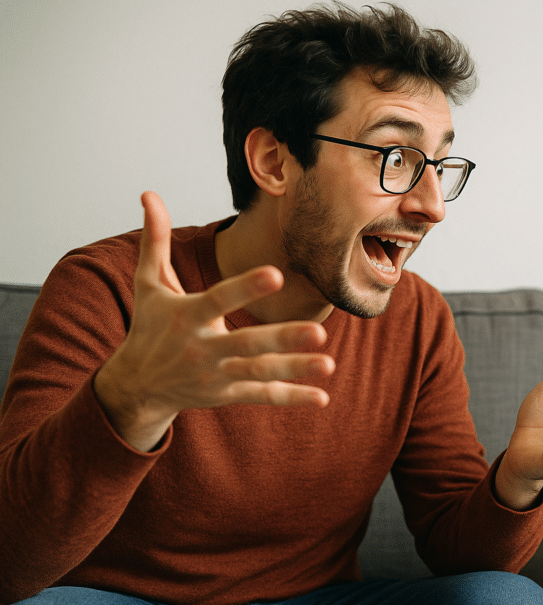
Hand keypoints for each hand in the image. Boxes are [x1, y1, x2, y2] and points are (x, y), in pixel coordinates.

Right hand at [93, 191, 335, 451]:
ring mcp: (216, 374)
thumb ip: (157, 240)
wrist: (137, 385)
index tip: (276, 273)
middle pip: (247, 343)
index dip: (246, 288)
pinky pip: (262, 396)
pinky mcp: (227, 394)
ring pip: (260, 372)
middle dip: (282, 339)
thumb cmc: (149, 327)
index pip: (218, 300)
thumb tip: (149, 194)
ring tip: (329, 363)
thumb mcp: (149, 284)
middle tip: (319, 331)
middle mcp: (202, 349)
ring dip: (295, 368)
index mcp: (186, 317)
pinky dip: (291, 397)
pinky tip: (322, 398)